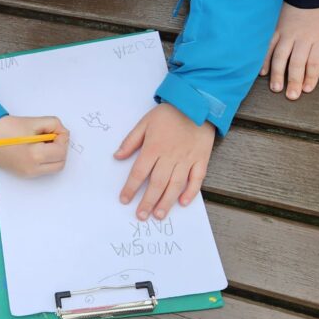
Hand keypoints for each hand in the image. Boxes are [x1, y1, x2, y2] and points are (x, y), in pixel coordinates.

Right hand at [0, 115, 69, 176]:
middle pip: (60, 163)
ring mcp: (28, 173)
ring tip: (43, 142)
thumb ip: (53, 125)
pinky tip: (36, 148)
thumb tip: (62, 133)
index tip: (56, 130)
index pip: (61, 151)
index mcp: (35, 156)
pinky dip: (45, 159)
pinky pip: (43, 169)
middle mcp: (32, 169)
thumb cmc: (7, 127)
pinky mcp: (23, 173)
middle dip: (60, 148)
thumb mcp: (34, 121)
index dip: (63, 138)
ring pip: (53, 167)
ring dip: (54, 155)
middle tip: (51, 136)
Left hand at [115, 103, 214, 219]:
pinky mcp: (201, 159)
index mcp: (154, 148)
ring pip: (176, 185)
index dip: (130, 188)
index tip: (124, 200)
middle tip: (141, 216)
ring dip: (166, 202)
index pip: (139, 172)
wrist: (197, 103)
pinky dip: (191, 192)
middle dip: (147, 201)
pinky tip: (183, 203)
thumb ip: (131, 141)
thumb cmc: (169, 114)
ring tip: (159, 215)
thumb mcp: (144, 122)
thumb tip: (117, 156)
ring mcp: (187, 159)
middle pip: (156, 183)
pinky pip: (197, 179)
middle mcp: (170, 156)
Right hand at [260, 2, 318, 99]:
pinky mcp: (275, 29)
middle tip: (291, 96)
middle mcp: (303, 37)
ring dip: (277, 73)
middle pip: (297, 62)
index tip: (306, 90)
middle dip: (294, 80)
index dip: (310, 77)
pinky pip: (268, 46)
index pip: (314, 61)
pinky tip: (262, 72)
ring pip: (281, 56)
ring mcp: (287, 33)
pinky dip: (264, 59)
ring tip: (276, 88)